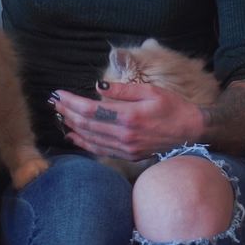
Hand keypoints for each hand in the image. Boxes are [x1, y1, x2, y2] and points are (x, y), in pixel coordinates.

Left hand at [52, 81, 202, 161]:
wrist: (191, 132)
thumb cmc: (174, 108)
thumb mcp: (151, 91)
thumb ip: (123, 90)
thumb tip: (97, 88)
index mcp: (129, 116)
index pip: (91, 109)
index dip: (71, 102)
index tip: (59, 94)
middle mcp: (125, 135)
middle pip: (86, 125)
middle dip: (67, 113)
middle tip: (53, 103)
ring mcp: (126, 148)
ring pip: (90, 139)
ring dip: (72, 127)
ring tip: (59, 116)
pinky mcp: (129, 155)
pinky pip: (100, 150)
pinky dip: (84, 143)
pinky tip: (73, 136)